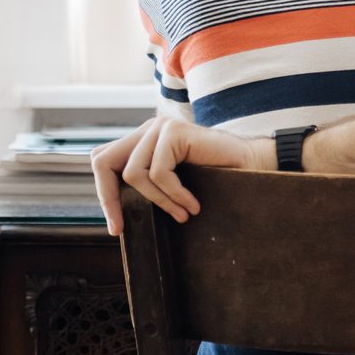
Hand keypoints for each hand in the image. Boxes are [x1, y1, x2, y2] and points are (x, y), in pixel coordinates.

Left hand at [91, 117, 270, 235]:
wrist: (251, 168)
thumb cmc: (214, 180)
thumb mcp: (171, 186)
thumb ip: (146, 186)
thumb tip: (114, 211)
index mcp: (142, 140)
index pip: (103, 160)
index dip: (104, 193)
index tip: (117, 227)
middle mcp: (148, 129)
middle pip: (103, 161)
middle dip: (110, 198)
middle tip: (122, 228)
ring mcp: (160, 127)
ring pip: (134, 173)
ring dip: (159, 201)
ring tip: (184, 214)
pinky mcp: (175, 131)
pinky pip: (160, 173)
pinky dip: (175, 195)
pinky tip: (194, 205)